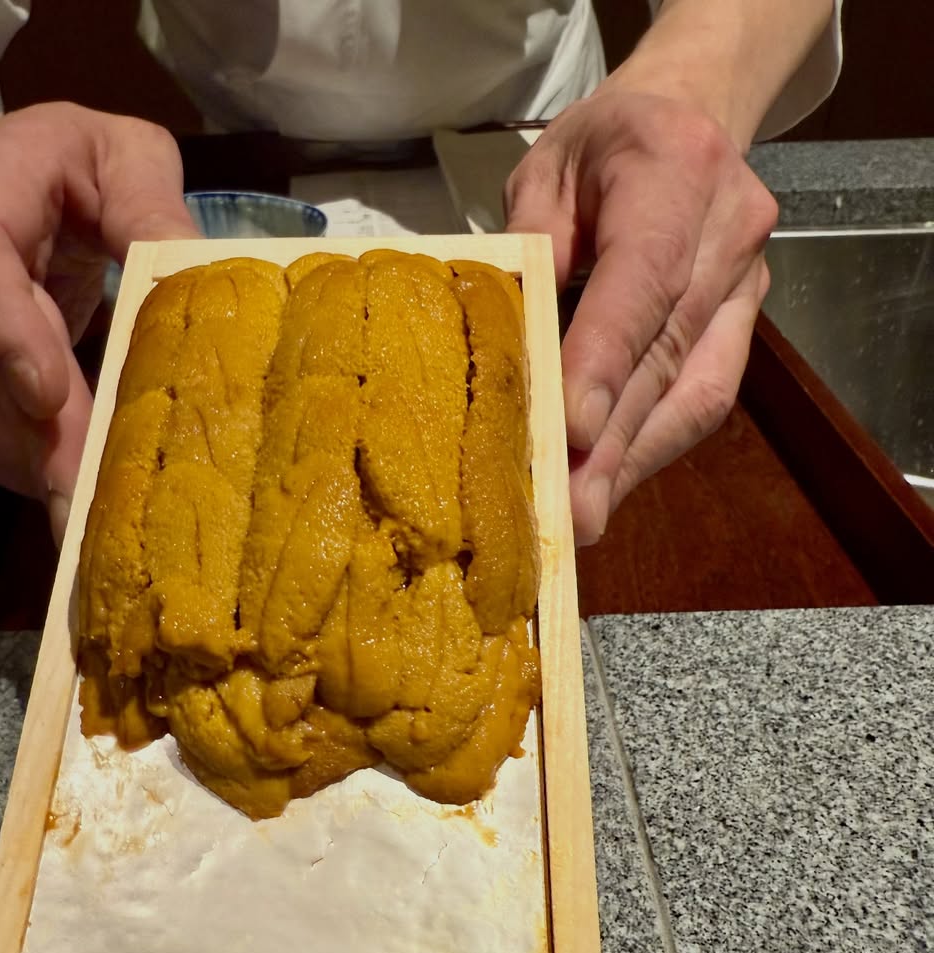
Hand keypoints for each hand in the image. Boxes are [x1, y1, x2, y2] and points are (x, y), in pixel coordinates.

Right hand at [0, 103, 199, 543]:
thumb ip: (152, 203)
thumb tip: (198, 277)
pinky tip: (83, 485)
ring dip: (30, 465)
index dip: (1, 329)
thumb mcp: (125, 156)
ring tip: (99, 501)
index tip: (47, 395)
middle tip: (89, 500)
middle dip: (31, 438)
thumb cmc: (77, 165)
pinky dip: (28, 470)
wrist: (8, 179)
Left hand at [505, 89, 776, 544]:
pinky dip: (654, 443)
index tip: (574, 430)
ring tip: (585, 517)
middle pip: (670, 353)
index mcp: (677, 170)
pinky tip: (612, 479)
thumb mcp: (544, 172)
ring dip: (636, 460)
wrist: (691, 117)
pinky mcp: (745, 320)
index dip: (608, 359)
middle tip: (570, 512)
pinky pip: (705, 393)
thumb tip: (519, 344)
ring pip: (696, 388)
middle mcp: (729, 230)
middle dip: (616, 440)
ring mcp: (749, 282)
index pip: (644, 279)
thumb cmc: (602, 145)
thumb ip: (531, 247)